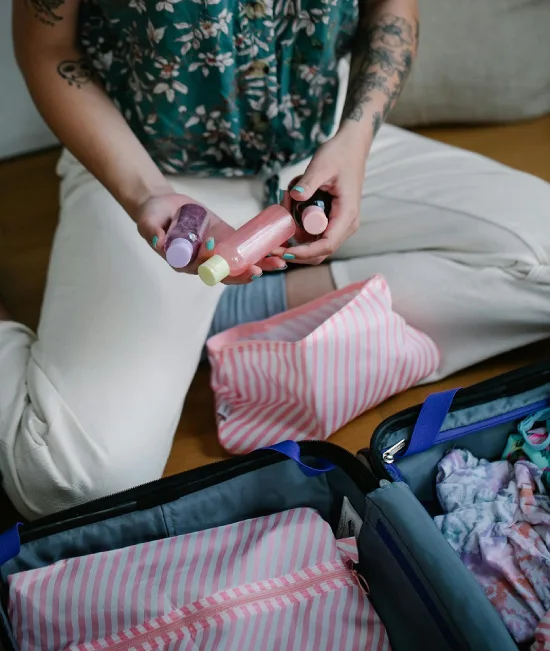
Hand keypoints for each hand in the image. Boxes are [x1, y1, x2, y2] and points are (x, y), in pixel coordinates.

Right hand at [134, 192, 284, 283]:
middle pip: (224, 273)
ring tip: (277, 263)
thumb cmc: (153, 214)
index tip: (217, 252)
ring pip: (238, 265)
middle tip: (257, 271)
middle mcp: (202, 262)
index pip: (199, 269)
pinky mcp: (226, 241)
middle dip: (241, 273)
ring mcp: (216, 253)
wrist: (164, 206)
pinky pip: (244, 250)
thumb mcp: (147, 220)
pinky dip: (260, 251)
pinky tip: (277, 250)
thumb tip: (156, 241)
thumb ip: (150, 230)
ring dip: (258, 265)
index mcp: (183, 262)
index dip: (210, 264)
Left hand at [282, 131, 369, 264]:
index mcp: (347, 215)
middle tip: (274, 243)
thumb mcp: (321, 166)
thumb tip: (294, 196)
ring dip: (296, 233)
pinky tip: (291, 205)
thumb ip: (308, 183)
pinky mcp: (333, 220)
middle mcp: (346, 224)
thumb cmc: (340, 154)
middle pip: (320, 252)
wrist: (351, 147)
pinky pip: (314, 232)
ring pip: (315, 243)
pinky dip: (299, 225)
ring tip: (285, 204)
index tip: (284, 251)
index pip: (326, 245)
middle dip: (296, 250)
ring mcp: (340, 224)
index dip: (304, 253)